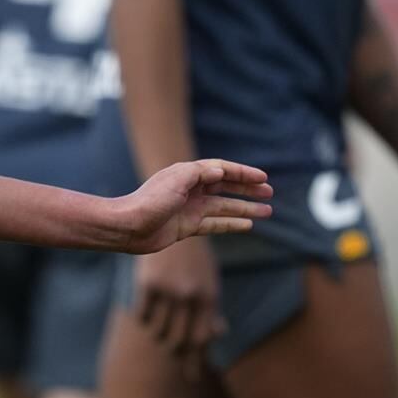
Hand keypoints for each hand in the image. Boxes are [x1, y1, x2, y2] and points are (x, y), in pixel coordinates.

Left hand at [111, 160, 271, 254]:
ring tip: (267, 211)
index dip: (243, 173)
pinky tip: (248, 225)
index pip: (222, 170)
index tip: (263, 178)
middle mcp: (191, 189)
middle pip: (226, 187)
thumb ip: (200, 173)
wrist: (128, 227)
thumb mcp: (176, 180)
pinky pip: (216, 224)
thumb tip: (222, 171)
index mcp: (189, 174)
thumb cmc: (149, 201)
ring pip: (225, 207)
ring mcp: (190, 208)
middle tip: (269, 193)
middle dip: (248, 189)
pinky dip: (232, 223)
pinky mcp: (187, 226)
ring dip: (245, 208)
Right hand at [135, 238, 223, 377]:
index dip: (196, 361)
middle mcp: (189, 296)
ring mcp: (168, 291)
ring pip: (160, 331)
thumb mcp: (207, 280)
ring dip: (160, 335)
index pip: (202, 340)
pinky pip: (144, 316)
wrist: (172, 223)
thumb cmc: (194, 257)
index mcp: (208, 297)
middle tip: (174, 354)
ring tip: (162, 331)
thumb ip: (211, 308)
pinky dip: (146, 320)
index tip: (192, 377)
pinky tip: (148, 315)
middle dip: (177, 353)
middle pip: (180, 341)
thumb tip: (219, 333)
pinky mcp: (148, 284)